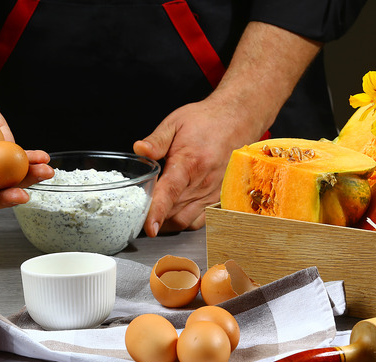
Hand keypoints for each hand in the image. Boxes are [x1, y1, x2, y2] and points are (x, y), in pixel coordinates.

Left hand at [133, 96, 264, 234]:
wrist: (238, 119)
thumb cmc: (205, 121)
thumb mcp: (175, 123)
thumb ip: (156, 140)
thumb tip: (139, 149)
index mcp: (189, 162)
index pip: (169, 193)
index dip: (157, 212)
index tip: (148, 227)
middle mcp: (203, 181)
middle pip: (174, 212)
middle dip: (154, 218)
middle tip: (137, 215)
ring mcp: (213, 192)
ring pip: (186, 220)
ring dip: (167, 223)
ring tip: (153, 216)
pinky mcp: (219, 197)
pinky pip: (200, 220)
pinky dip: (184, 222)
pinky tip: (173, 213)